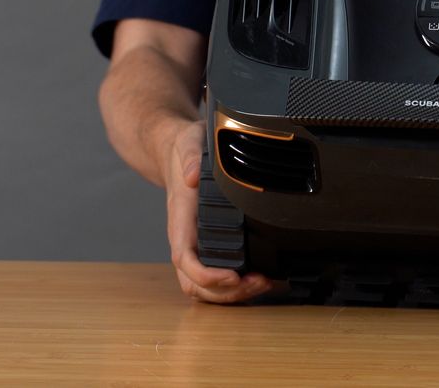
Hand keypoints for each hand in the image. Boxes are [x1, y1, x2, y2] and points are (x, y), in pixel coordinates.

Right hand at [162, 120, 271, 302]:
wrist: (174, 151)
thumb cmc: (184, 150)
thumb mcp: (189, 143)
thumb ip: (190, 158)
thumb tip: (193, 176)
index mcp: (180, 219)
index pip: (185, 258)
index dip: (207, 274)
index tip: (233, 276)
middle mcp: (185, 238)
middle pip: (195, 283)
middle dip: (227, 292)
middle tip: (259, 283)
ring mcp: (195, 245)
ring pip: (204, 287)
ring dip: (233, 295)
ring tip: (263, 284)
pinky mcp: (206, 246)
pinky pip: (214, 278)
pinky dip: (235, 288)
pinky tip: (260, 279)